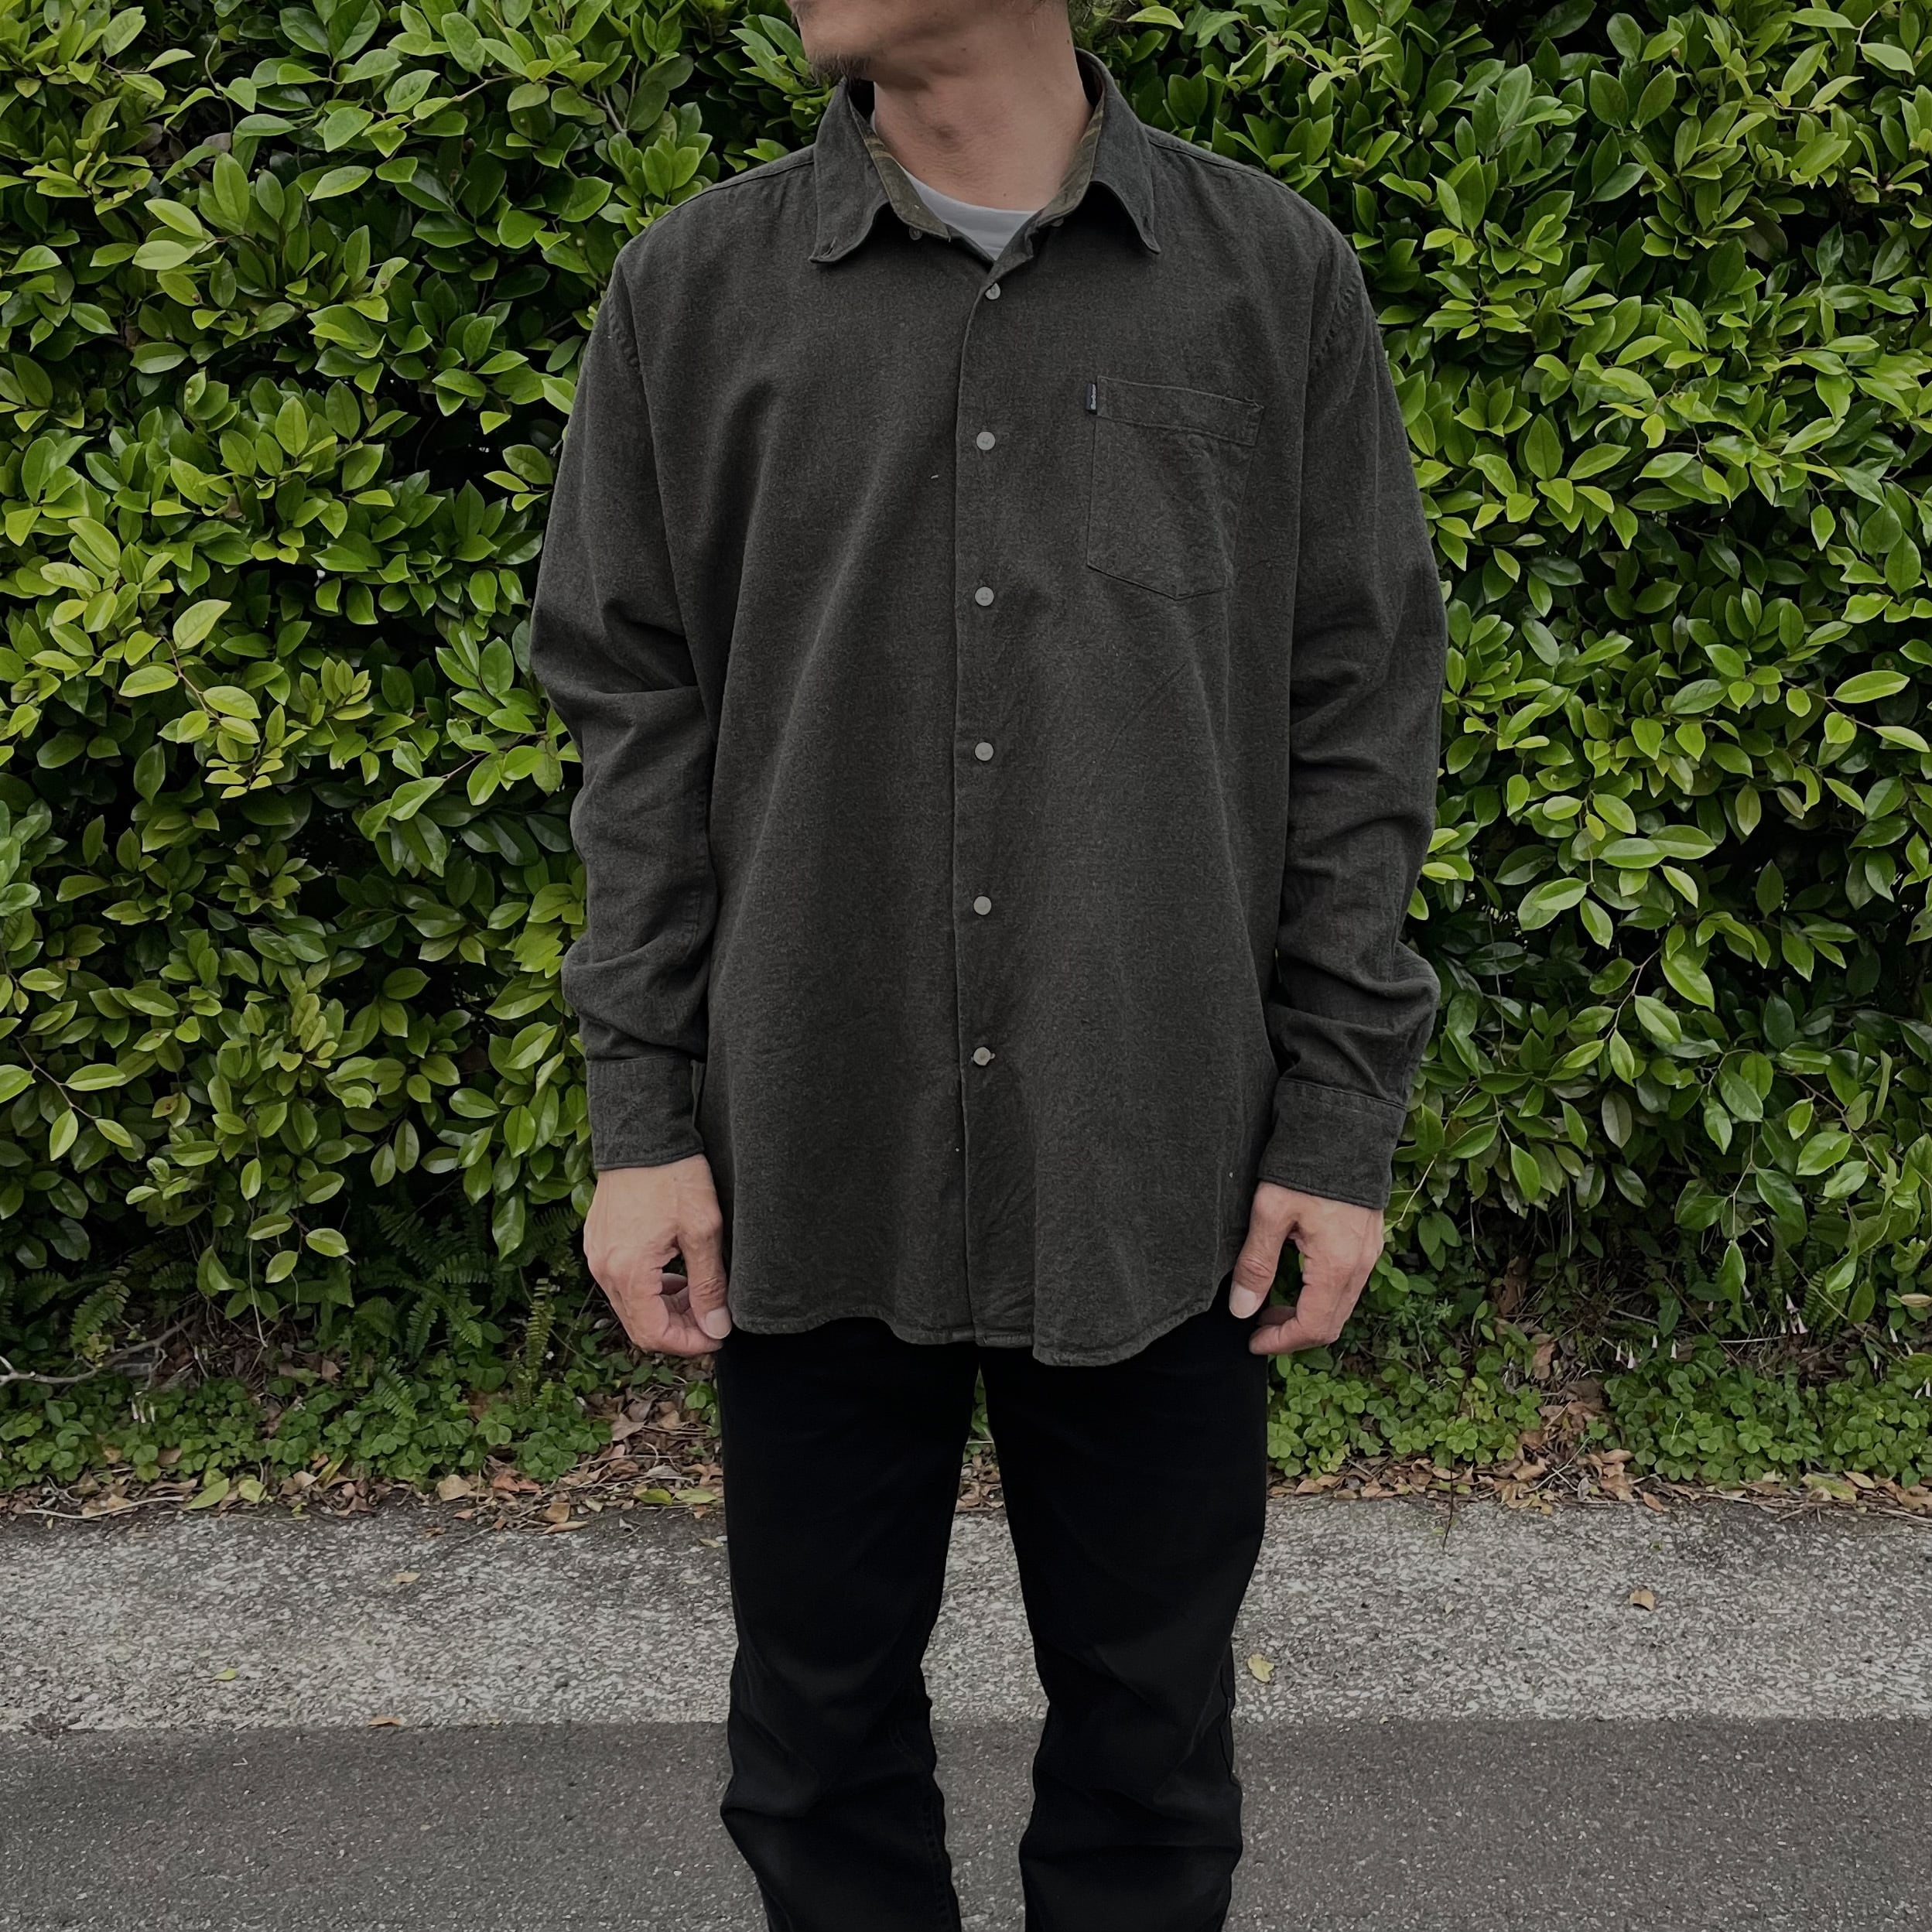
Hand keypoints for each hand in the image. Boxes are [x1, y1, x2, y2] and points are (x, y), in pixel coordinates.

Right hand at [582, 1155, 730, 1356]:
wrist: (643, 1133)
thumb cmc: (674, 1176)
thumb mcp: (702, 1231)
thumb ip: (709, 1285)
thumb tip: (716, 1327)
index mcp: (628, 1272)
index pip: (653, 1335)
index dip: (688, 1344)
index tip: (717, 1335)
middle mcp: (604, 1269)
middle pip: (639, 1325)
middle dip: (678, 1330)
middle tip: (712, 1318)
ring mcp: (597, 1255)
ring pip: (630, 1305)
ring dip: (664, 1309)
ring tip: (698, 1294)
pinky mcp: (598, 1242)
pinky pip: (622, 1282)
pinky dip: (649, 1289)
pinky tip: (675, 1273)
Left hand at [1228, 1182, 1382, 1356]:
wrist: (1345, 1125)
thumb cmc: (1307, 1165)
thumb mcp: (1270, 1213)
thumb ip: (1256, 1264)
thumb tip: (1241, 1310)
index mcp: (1337, 1267)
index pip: (1312, 1328)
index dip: (1281, 1343)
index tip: (1252, 1342)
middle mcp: (1361, 1266)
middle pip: (1330, 1324)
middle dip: (1293, 1334)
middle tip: (1258, 1327)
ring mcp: (1369, 1253)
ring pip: (1340, 1306)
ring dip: (1307, 1314)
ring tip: (1271, 1304)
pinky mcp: (1368, 1240)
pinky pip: (1348, 1284)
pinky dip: (1321, 1295)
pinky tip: (1296, 1279)